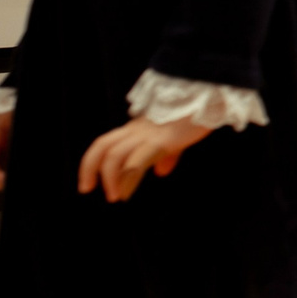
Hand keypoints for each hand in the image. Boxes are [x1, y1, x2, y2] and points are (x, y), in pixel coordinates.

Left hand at [76, 116, 211, 203]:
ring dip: (110, 178)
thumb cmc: (195, 117)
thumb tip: (161, 171)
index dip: (92, 161)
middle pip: (103, 146)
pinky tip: (128, 193)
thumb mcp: (177, 138)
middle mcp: (137, 130)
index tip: (89, 182)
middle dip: (89, 168)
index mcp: (138, 128)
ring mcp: (148, 134)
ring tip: (115, 197)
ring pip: (115, 155)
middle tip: (87, 189)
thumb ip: (167, 154)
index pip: (106, 143)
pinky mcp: (160, 141)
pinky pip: (136, 162)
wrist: (209, 100)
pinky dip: (128, 180)